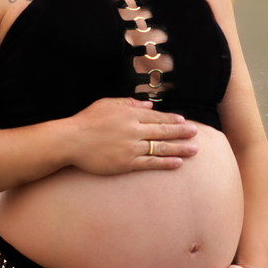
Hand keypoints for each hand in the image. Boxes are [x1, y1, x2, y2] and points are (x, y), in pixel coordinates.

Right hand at [67, 97, 197, 174]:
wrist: (71, 140)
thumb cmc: (87, 121)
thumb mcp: (107, 104)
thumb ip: (129, 103)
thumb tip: (148, 106)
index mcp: (130, 114)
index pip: (157, 117)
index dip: (172, 119)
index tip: (184, 121)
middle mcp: (134, 130)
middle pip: (163, 131)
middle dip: (182, 132)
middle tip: (196, 133)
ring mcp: (131, 147)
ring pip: (160, 147)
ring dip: (179, 148)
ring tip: (194, 150)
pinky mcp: (126, 163)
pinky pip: (150, 163)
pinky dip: (165, 163)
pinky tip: (177, 163)